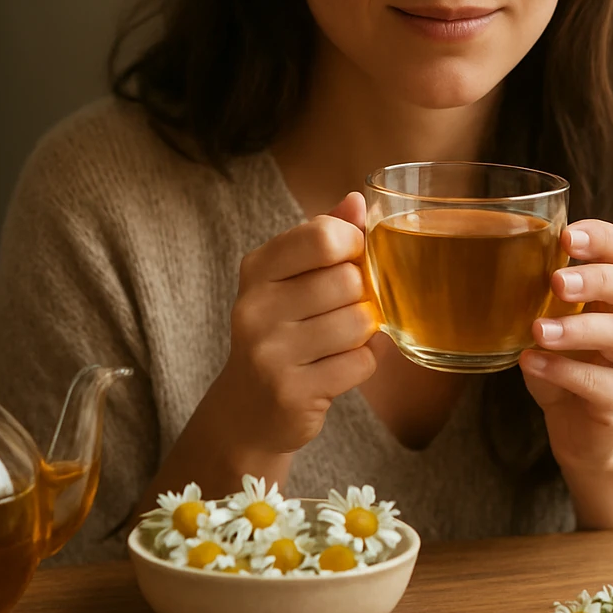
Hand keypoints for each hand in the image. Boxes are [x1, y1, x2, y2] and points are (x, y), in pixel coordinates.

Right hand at [210, 191, 378, 458]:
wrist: (247, 412)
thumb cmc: (280, 334)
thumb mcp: (289, 280)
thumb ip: (323, 237)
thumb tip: (358, 200)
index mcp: (257, 269)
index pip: (322, 236)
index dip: (354, 244)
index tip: (354, 259)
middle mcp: (255, 308)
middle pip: (348, 281)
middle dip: (362, 295)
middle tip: (348, 308)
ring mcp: (270, 353)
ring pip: (358, 324)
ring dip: (365, 332)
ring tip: (344, 339)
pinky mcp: (292, 392)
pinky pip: (360, 363)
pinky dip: (364, 362)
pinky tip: (341, 365)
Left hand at [518, 219, 612, 474]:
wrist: (576, 424)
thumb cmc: (561, 357)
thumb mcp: (549, 316)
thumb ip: (540, 286)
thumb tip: (497, 246)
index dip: (604, 238)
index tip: (567, 236)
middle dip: (596, 279)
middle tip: (556, 281)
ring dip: (576, 329)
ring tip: (538, 329)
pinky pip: (599, 382)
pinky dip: (562, 369)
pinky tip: (530, 362)